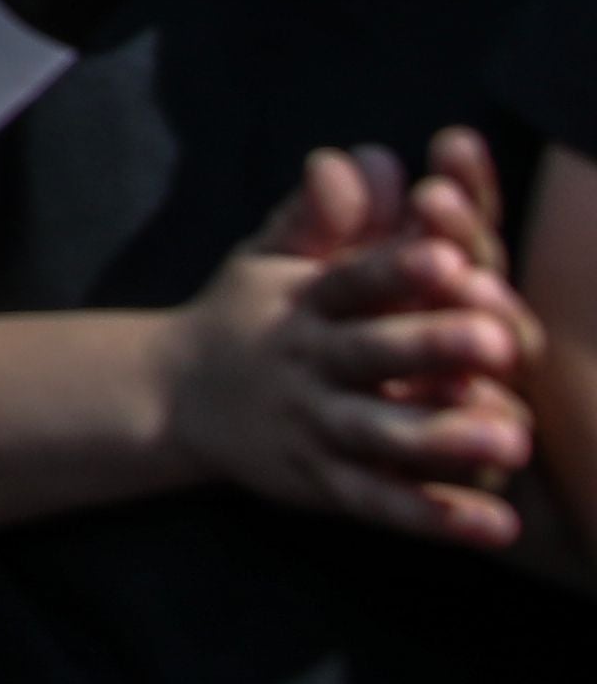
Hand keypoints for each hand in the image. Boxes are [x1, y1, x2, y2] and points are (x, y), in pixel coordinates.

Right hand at [159, 148, 542, 544]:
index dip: (394, 267)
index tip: (446, 251)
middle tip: (498, 340)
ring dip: (443, 439)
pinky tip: (497, 526)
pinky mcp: (320, 485)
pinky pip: (379, 503)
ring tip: (512, 439)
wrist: (171, 397)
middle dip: (431, 347)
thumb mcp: (269, 254)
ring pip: (378, 435)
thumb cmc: (248, 314)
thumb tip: (364, 157)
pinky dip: (436, 518)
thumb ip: (321, 212)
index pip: (348, 280)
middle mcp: (304, 363)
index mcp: (299, 302)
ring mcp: (310, 426)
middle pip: (368, 355)